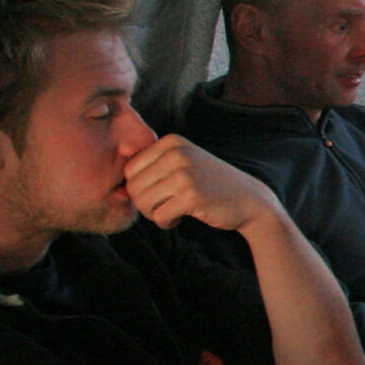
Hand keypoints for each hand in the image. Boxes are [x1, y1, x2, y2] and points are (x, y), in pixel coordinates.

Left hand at [126, 136, 285, 233]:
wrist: (250, 200)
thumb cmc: (210, 185)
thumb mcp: (183, 163)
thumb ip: (153, 165)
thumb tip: (115, 184)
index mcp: (171, 142)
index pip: (130, 169)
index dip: (140, 187)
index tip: (161, 193)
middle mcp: (176, 153)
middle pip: (133, 186)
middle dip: (146, 203)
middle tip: (165, 206)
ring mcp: (184, 173)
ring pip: (142, 202)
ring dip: (154, 214)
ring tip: (172, 211)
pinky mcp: (191, 196)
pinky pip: (158, 216)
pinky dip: (166, 222)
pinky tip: (181, 218)